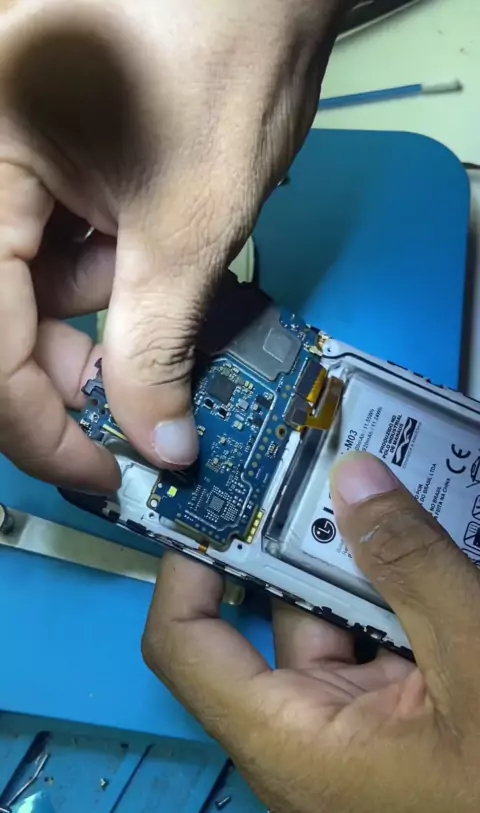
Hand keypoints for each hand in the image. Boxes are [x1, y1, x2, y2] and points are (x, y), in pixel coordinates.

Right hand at [0, 0, 342, 489]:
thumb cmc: (226, 59)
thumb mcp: (188, 223)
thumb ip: (157, 345)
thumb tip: (160, 448)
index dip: (38, 426)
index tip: (101, 475)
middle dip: (70, 370)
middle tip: (140, 409)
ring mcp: (7, 162)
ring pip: (26, 288)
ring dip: (92, 322)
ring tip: (157, 295)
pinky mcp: (38, 156)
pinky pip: (49, 247)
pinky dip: (99, 278)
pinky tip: (142, 264)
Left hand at [143, 452, 479, 812]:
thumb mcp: (472, 662)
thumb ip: (412, 565)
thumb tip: (352, 474)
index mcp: (290, 740)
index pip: (186, 643)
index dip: (187, 565)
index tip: (213, 498)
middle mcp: (306, 736)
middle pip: (274, 618)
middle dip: (294, 540)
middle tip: (311, 464)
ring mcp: (355, 731)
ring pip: (333, 624)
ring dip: (355, 562)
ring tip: (368, 488)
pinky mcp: (394, 726)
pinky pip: (374, 646)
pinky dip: (390, 597)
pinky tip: (411, 543)